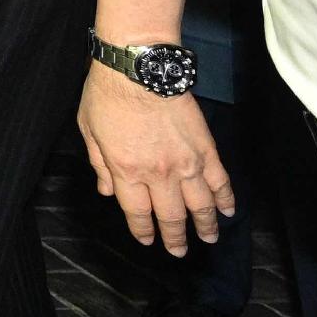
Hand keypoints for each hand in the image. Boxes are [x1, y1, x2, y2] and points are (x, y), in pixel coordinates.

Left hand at [79, 62, 233, 256]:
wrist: (139, 66)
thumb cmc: (107, 94)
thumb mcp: (88, 131)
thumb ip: (99, 164)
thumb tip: (106, 190)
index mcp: (126, 172)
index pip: (138, 213)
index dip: (144, 231)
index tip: (149, 240)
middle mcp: (158, 174)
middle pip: (171, 216)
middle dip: (175, 238)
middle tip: (180, 251)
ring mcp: (186, 162)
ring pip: (201, 205)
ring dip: (206, 225)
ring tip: (209, 238)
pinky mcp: (206, 148)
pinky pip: (220, 180)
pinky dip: (226, 198)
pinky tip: (228, 211)